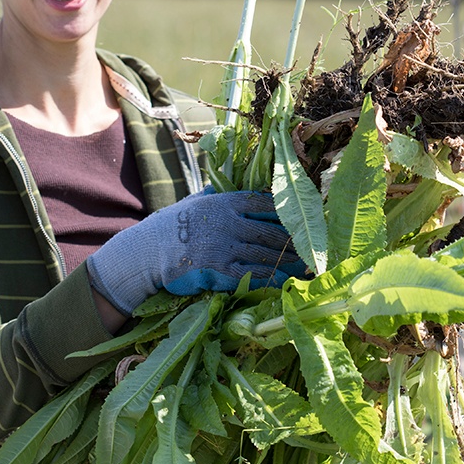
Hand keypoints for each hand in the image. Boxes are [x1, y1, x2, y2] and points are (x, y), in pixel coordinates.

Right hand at [87, 189, 303, 315]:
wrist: (147, 251)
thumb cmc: (173, 225)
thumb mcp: (196, 201)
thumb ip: (218, 193)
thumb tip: (233, 181)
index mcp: (226, 202)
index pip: (266, 204)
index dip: (288, 213)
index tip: (308, 219)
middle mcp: (228, 222)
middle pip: (271, 232)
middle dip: (296, 242)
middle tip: (316, 249)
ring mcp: (224, 247)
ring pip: (266, 255)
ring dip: (289, 263)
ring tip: (308, 267)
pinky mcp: (218, 271)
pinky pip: (251, 276)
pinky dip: (271, 280)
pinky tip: (286, 282)